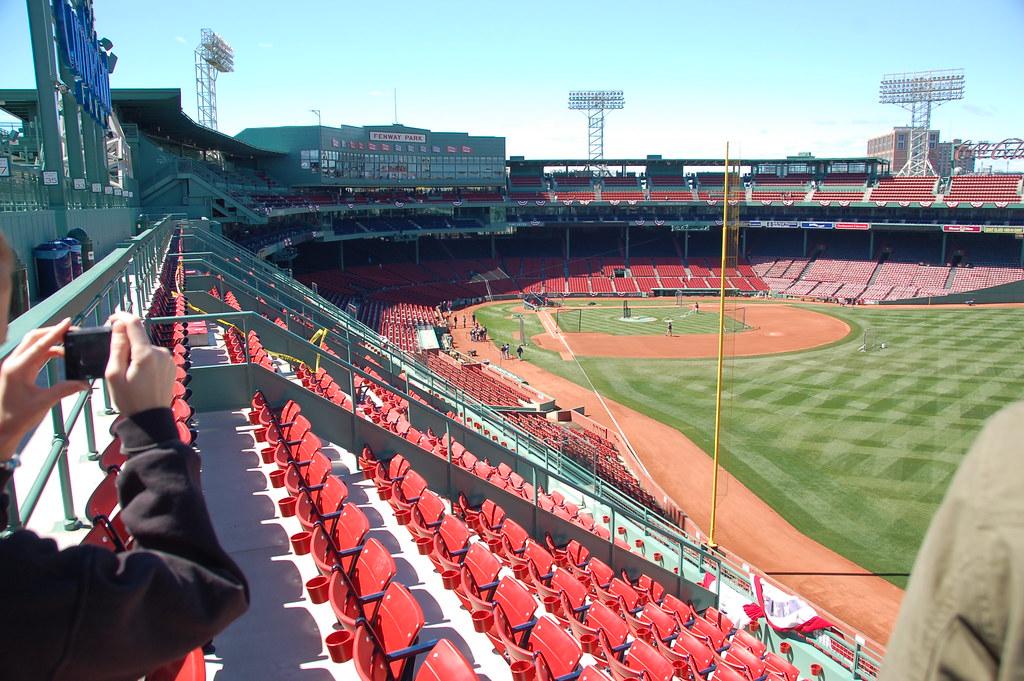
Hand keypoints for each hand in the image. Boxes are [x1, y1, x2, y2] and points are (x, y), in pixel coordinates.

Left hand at [0, 319, 89, 461]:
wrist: (2, 429)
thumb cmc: (17, 418)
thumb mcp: (43, 403)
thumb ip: (64, 390)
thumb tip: (84, 383)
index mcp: (16, 369)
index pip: (39, 345)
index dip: (55, 333)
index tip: (68, 323)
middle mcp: (13, 364)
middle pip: (33, 338)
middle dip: (52, 332)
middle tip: (71, 331)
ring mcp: (15, 367)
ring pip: (33, 345)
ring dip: (50, 341)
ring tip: (69, 342)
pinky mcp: (18, 372)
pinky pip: (34, 355)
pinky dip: (48, 351)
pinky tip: (61, 354)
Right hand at [105, 313, 174, 416]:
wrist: (151, 418)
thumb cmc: (130, 399)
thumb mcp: (114, 374)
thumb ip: (117, 347)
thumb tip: (119, 325)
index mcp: (146, 354)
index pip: (134, 323)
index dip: (121, 317)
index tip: (111, 318)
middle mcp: (160, 353)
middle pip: (139, 337)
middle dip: (126, 343)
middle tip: (117, 363)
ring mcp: (168, 359)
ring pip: (146, 347)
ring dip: (135, 354)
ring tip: (129, 375)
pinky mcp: (170, 365)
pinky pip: (153, 356)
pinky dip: (144, 360)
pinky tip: (140, 377)